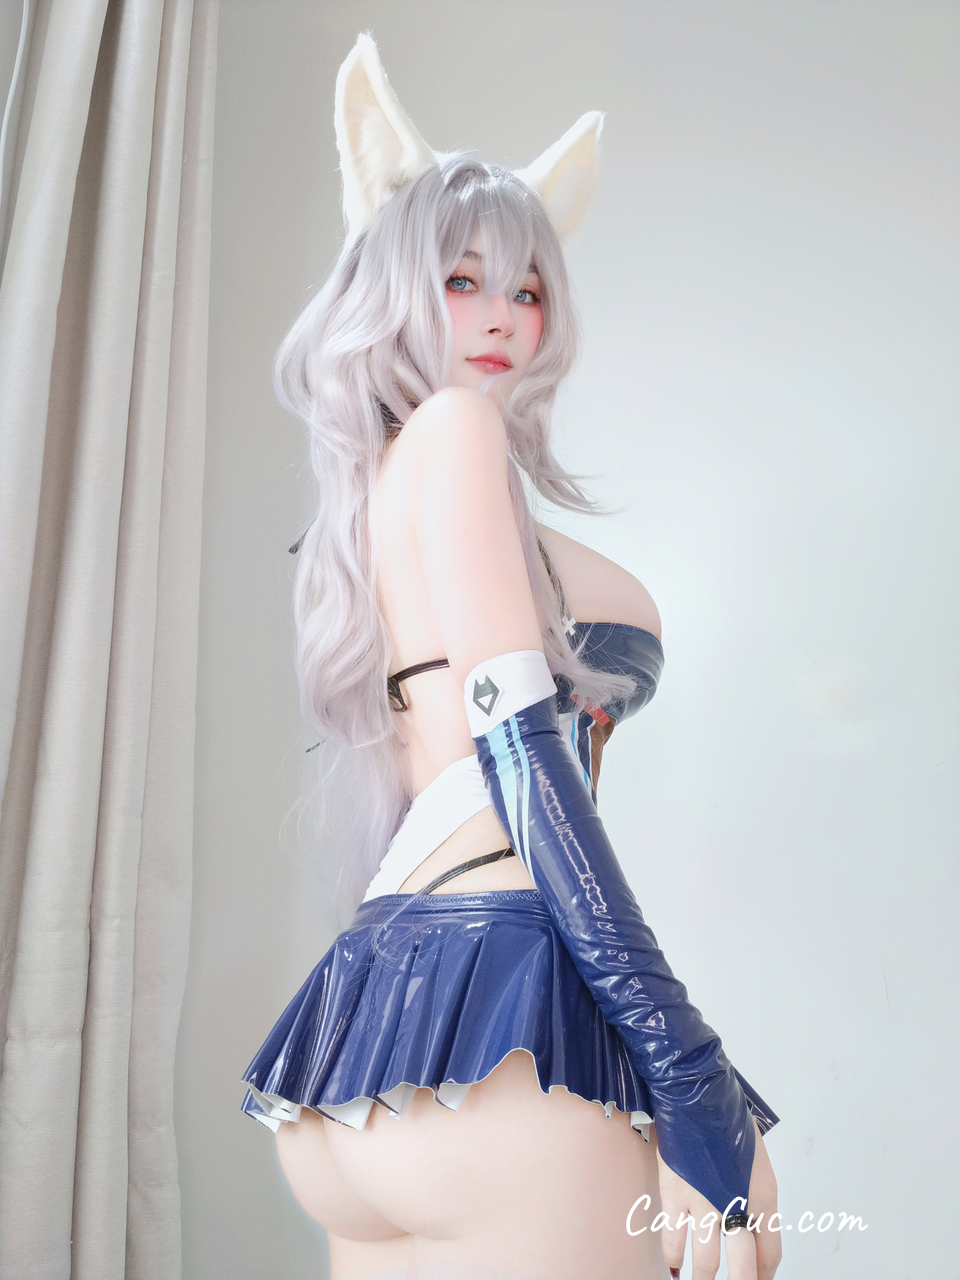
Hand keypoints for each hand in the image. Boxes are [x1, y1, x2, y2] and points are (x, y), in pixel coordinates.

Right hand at [656, 1117, 781, 1279]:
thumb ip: (754, 1195)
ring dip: (703, 1279)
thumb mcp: (755, 1160)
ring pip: (706, 1263)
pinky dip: (673, 1258)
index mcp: (763, 1195)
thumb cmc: (729, 1120)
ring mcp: (703, 1203)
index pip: (771, 1253)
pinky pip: (673, 1240)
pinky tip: (674, 1266)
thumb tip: (746, 1223)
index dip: (764, 1275)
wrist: (697, 1095)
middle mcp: (737, 1205)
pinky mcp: (674, 1195)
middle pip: (742, 1269)